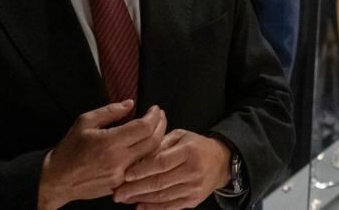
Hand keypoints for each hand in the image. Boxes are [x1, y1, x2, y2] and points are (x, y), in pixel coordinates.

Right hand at [37, 101, 166, 209]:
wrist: (57, 179)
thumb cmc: (69, 150)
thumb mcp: (84, 122)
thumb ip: (109, 111)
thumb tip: (130, 104)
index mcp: (109, 142)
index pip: (143, 127)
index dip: (154, 116)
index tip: (155, 109)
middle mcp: (118, 160)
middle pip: (153, 141)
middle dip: (161, 125)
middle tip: (160, 116)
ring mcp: (121, 175)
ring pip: (151, 157)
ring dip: (159, 141)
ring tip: (157, 129)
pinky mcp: (120, 185)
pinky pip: (142, 169)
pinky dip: (149, 157)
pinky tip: (148, 147)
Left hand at [114, 129, 232, 207]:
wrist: (220, 162)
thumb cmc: (195, 146)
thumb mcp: (180, 136)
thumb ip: (160, 144)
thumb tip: (138, 156)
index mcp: (188, 151)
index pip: (161, 163)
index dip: (142, 170)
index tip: (126, 175)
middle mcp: (192, 170)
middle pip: (160, 182)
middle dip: (136, 189)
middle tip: (118, 192)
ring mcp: (193, 187)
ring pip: (163, 197)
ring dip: (141, 199)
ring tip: (125, 199)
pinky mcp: (193, 200)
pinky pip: (170, 206)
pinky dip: (154, 208)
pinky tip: (140, 207)